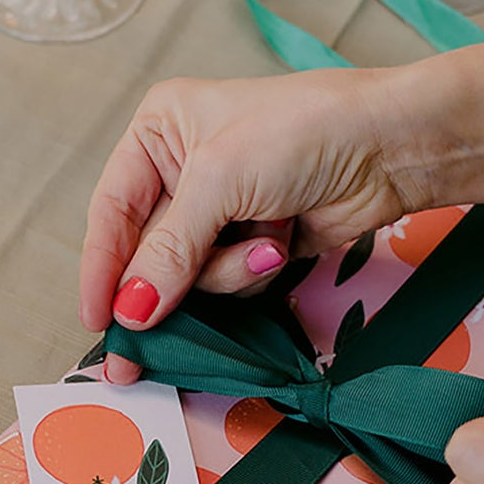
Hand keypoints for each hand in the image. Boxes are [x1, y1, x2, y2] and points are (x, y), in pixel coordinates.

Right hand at [79, 29, 483, 382]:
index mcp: (158, 133)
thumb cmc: (300, 134)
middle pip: (150, 254)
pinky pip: (234, 282)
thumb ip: (170, 250)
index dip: (101, 270)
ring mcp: (225, 211)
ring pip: (194, 276)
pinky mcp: (260, 241)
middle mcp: (183, 171)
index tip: (95, 322)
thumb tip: (131, 310)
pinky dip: (254, 273)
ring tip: (268, 244)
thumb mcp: (219, 183)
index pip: (111, 212)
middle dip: (166, 286)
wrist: (388, 147)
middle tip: (140, 351)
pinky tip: (283, 244)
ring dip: (228, 273)